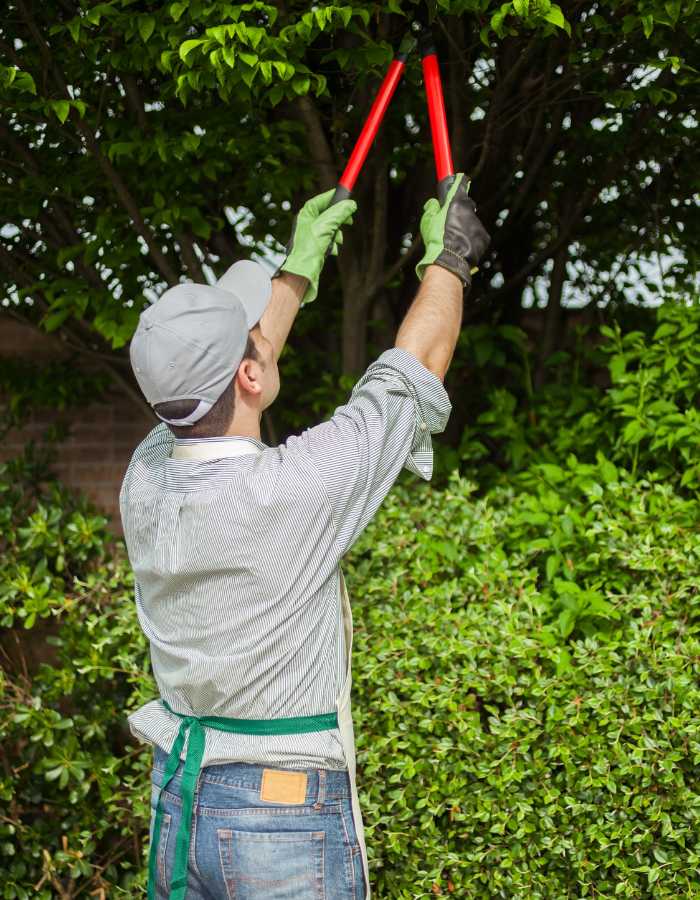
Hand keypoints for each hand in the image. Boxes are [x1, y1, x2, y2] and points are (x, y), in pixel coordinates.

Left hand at [278, 188, 356, 304]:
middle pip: (329, 213)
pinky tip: (331, 250)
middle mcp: (308, 222)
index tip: (347, 196)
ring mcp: (312, 234)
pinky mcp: (316, 245)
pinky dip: (333, 244)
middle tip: (349, 221)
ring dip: (337, 234)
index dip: (335, 198)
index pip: (323, 199)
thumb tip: (351, 205)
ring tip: (336, 241)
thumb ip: (339, 213)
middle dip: (339, 219)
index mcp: (306, 213)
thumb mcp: (327, 225)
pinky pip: (329, 240)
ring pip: (331, 228)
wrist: (302, 270)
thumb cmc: (309, 247)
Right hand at [415, 173, 490, 288]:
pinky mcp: (484, 237)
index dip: (459, 181)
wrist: (450, 262)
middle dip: (459, 211)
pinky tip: (462, 247)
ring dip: (464, 228)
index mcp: (456, 203)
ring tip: (454, 241)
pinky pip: (477, 235)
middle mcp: (470, 211)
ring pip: (471, 223)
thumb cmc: (437, 241)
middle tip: (449, 222)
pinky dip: (471, 240)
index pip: (460, 185)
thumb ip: (431, 209)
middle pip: (466, 206)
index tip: (459, 178)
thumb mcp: (427, 222)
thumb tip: (433, 203)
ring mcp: (479, 224)